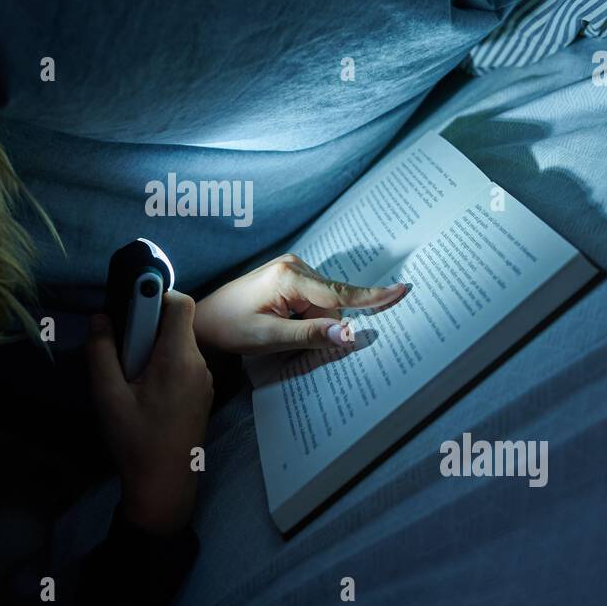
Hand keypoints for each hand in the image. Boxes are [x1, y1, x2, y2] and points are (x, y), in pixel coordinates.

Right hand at [85, 292, 213, 535]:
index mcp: (178, 358)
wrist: (165, 486)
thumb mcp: (108, 396)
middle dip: (147, 326)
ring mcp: (204, 380)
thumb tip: (101, 317)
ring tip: (130, 375)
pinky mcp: (202, 394)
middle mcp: (199, 364)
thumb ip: (101, 352)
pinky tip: (143, 391)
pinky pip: (183, 363)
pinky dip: (163, 364)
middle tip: (122, 349)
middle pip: (177, 324)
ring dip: (153, 348)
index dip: (156, 295)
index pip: (180, 303)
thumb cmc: (136, 441)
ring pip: (179, 344)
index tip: (131, 306)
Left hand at [192, 254, 407, 354]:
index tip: (401, 291)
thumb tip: (347, 335)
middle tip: (284, 339)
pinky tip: (281, 322)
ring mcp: (293, 269)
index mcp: (289, 277)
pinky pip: (314, 301)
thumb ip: (310, 335)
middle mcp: (295, 266)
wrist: (204, 319)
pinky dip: (306, 317)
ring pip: (325, 305)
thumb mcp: (269, 337)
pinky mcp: (291, 277)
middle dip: (321, 326)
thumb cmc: (230, 328)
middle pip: (332, 304)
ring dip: (311, 323)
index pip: (339, 293)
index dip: (372, 298)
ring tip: (275, 329)